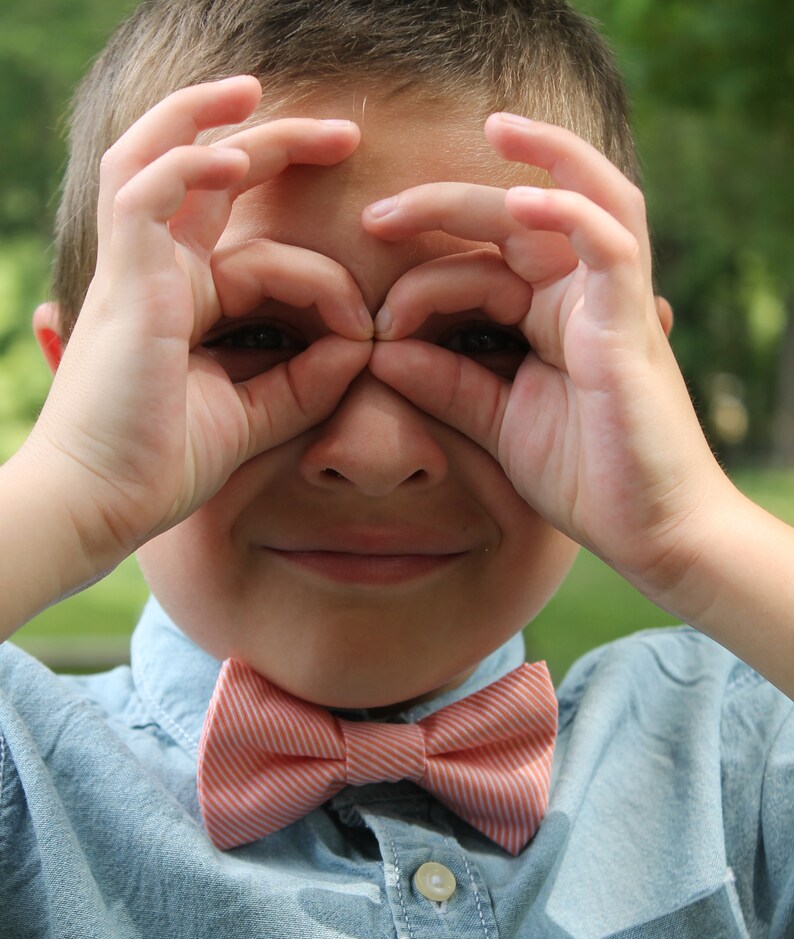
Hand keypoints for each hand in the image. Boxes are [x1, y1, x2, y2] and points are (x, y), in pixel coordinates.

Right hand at [26, 77, 371, 569]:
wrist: (103, 504)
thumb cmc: (162, 465)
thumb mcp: (254, 418)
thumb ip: (307, 382)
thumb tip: (364, 345)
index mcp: (187, 304)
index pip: (260, 256)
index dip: (326, 282)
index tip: (372, 331)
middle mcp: (157, 274)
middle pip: (207, 179)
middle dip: (274, 143)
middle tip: (345, 133)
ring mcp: (135, 270)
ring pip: (159, 159)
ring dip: (209, 120)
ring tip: (258, 92)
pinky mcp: (123, 279)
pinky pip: (146, 193)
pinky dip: (188, 164)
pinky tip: (236, 156)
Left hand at [363, 114, 731, 609]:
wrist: (650, 533)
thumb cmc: (586, 477)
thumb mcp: (497, 423)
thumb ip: (444, 383)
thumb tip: (379, 350)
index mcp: (548, 317)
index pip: (479, 267)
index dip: (421, 282)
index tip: (372, 324)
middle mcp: (581, 297)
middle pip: (515, 220)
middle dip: (445, 204)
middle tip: (377, 215)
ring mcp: (611, 304)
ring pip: (580, 202)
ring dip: (541, 158)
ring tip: (493, 127)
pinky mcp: (630, 324)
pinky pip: (611, 246)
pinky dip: (572, 213)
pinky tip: (523, 200)